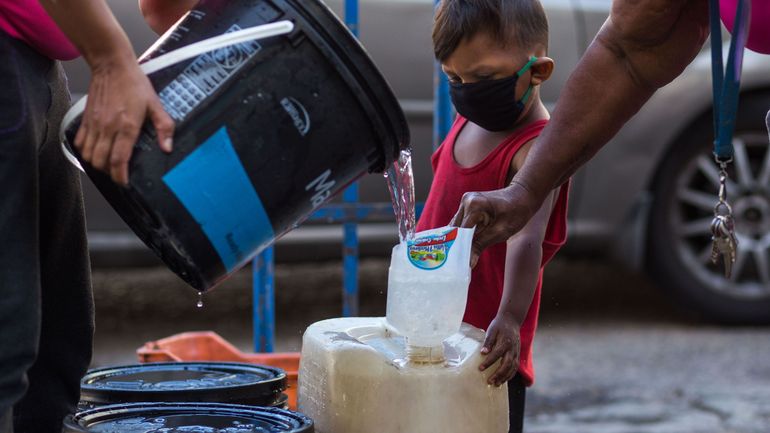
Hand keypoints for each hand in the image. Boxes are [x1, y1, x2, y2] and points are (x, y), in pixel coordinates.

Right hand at [74, 55, 173, 185]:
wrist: (112, 65)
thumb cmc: (134, 83)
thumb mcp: (156, 104)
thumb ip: (164, 127)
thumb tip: (168, 147)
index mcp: (126, 126)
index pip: (119, 159)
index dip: (120, 176)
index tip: (125, 182)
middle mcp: (108, 127)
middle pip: (101, 161)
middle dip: (110, 173)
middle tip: (119, 174)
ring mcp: (95, 124)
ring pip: (89, 155)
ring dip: (97, 164)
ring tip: (108, 165)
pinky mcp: (86, 119)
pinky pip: (80, 143)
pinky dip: (85, 152)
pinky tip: (95, 152)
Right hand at [451, 181, 538, 267]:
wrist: (523, 197)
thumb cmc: (516, 213)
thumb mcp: (501, 232)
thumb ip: (481, 245)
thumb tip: (469, 263)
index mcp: (474, 205)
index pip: (461, 232)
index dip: (460, 248)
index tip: (460, 264)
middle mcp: (466, 200)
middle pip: (456, 229)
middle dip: (459, 244)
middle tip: (460, 263)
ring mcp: (466, 201)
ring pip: (456, 226)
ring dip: (461, 239)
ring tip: (465, 254)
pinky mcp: (467, 204)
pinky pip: (461, 222)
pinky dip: (464, 233)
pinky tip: (469, 243)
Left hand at [479, 312, 520, 386]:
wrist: (512, 320)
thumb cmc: (499, 325)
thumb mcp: (492, 330)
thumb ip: (488, 342)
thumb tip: (483, 353)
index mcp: (505, 342)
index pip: (497, 354)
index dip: (489, 362)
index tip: (480, 368)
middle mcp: (512, 349)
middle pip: (507, 364)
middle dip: (498, 374)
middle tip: (489, 381)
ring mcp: (516, 352)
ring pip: (512, 368)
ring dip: (505, 377)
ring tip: (496, 384)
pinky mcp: (517, 355)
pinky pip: (515, 367)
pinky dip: (510, 375)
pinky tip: (503, 380)